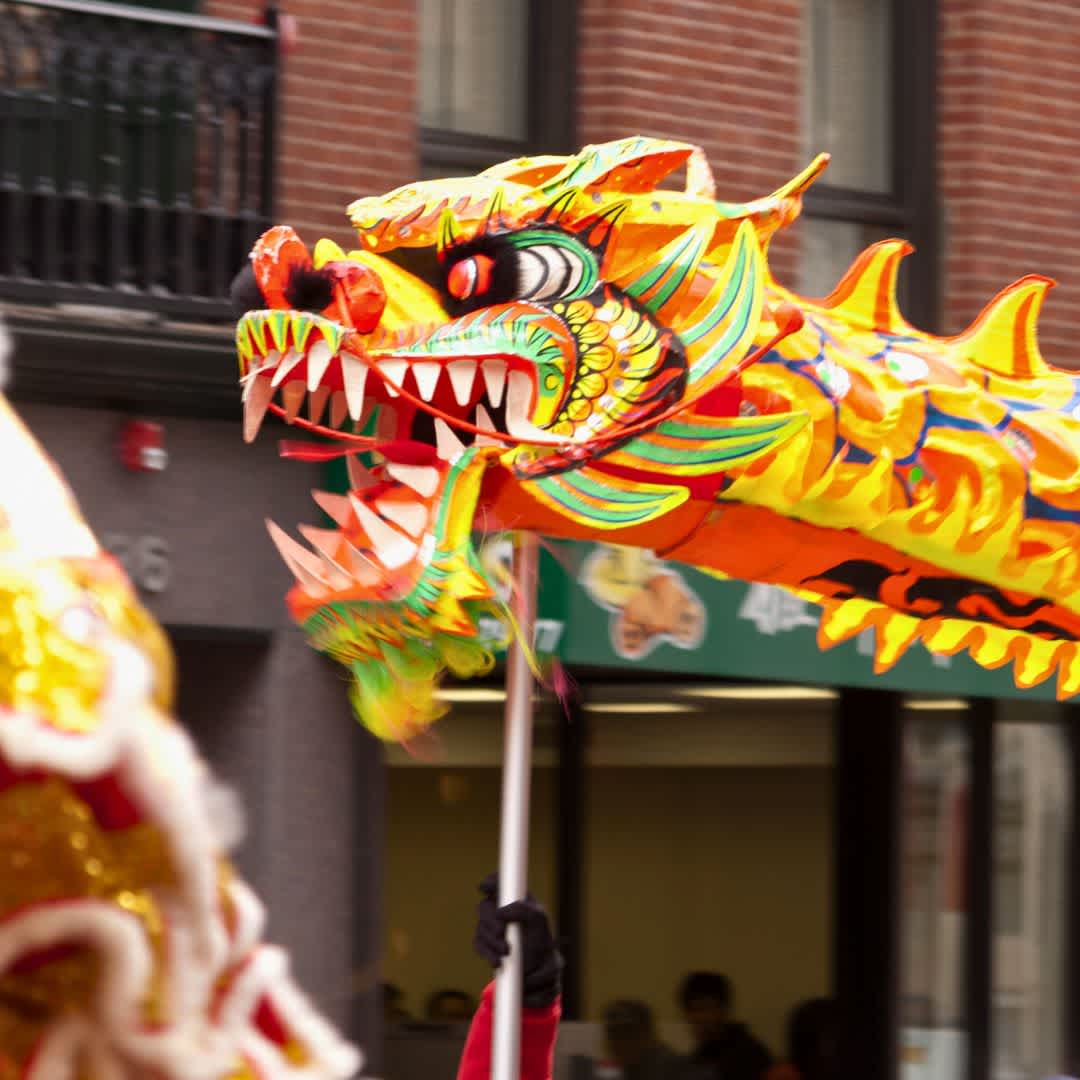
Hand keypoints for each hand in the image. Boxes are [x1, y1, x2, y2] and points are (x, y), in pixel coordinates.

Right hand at [473, 873, 562, 1007]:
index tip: (484, 888)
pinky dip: (487, 953)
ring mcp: (490, 926)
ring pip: (480, 927)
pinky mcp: (485, 942)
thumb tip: (500, 911)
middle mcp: (500, 909)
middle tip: (502, 933)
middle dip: (491, 921)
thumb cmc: (540, 940)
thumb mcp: (539, 921)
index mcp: (514, 898)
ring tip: (507, 952)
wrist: (537, 968)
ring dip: (492, 941)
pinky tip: (498, 962)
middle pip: (484, 906)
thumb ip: (523, 909)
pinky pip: (478, 944)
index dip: (490, 882)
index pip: (498, 882)